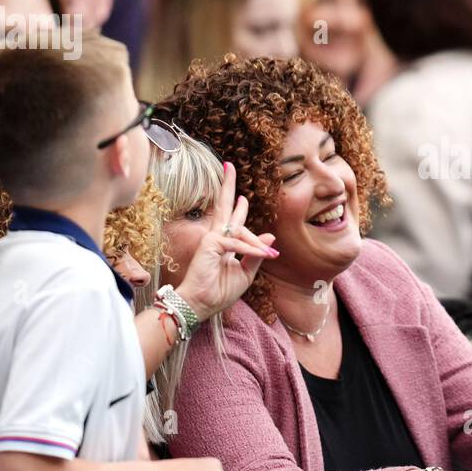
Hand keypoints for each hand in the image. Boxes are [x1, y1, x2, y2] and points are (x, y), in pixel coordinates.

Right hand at [175, 161, 277, 321]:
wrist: (201, 305)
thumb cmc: (219, 291)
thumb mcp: (245, 273)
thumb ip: (256, 255)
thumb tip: (270, 237)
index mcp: (222, 242)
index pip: (231, 220)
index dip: (238, 208)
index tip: (242, 197)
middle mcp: (215, 236)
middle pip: (223, 206)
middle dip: (227, 185)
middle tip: (229, 165)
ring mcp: (211, 238)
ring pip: (239, 229)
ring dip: (256, 243)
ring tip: (269, 255)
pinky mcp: (210, 244)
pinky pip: (237, 243)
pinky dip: (251, 250)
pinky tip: (264, 256)